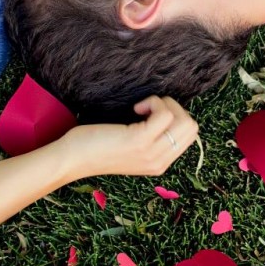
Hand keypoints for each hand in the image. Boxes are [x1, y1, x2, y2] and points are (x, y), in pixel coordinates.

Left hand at [62, 96, 198, 179]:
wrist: (72, 159)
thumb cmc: (95, 146)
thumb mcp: (129, 147)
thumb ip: (149, 139)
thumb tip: (164, 114)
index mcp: (159, 163)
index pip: (189, 135)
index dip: (174, 115)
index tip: (150, 113)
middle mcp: (159, 161)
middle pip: (192, 127)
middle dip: (173, 107)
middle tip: (148, 108)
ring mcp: (151, 153)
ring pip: (184, 120)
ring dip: (164, 104)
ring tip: (142, 108)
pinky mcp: (139, 140)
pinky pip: (164, 114)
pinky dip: (153, 102)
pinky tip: (135, 109)